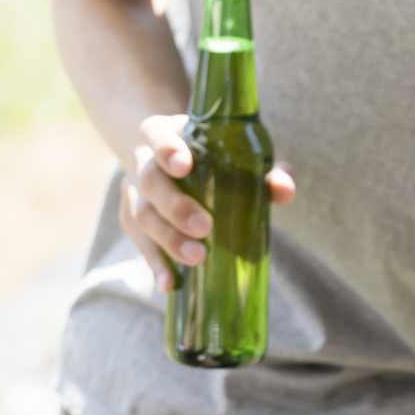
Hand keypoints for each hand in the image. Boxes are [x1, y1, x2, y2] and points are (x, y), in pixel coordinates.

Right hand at [123, 115, 294, 291]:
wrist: (172, 164)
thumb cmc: (215, 160)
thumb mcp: (240, 156)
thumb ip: (267, 170)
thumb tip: (283, 189)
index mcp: (168, 134)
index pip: (155, 132)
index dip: (165, 148)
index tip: (183, 166)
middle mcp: (144, 160)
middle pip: (150, 180)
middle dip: (175, 206)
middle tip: (205, 226)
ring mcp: (134, 191)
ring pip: (141, 214)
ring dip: (168, 239)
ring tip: (197, 257)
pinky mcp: (131, 220)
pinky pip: (139, 243)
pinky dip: (154, 263)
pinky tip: (169, 282)